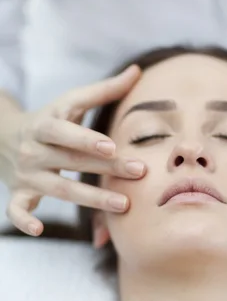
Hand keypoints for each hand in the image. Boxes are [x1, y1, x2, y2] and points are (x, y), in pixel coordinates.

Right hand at [4, 65, 145, 236]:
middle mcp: (34, 150)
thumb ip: (104, 90)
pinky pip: (16, 210)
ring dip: (90, 198)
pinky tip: (39, 230)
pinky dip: (23, 221)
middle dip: (106, 167)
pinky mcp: (19, 194)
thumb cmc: (50, 119)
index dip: (85, 138)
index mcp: (46, 125)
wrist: (3, 136)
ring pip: (58, 188)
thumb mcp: (69, 102)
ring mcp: (26, 174)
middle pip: (71, 160)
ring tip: (124, 204)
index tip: (112, 145)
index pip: (64, 131)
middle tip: (139, 171)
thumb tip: (137, 70)